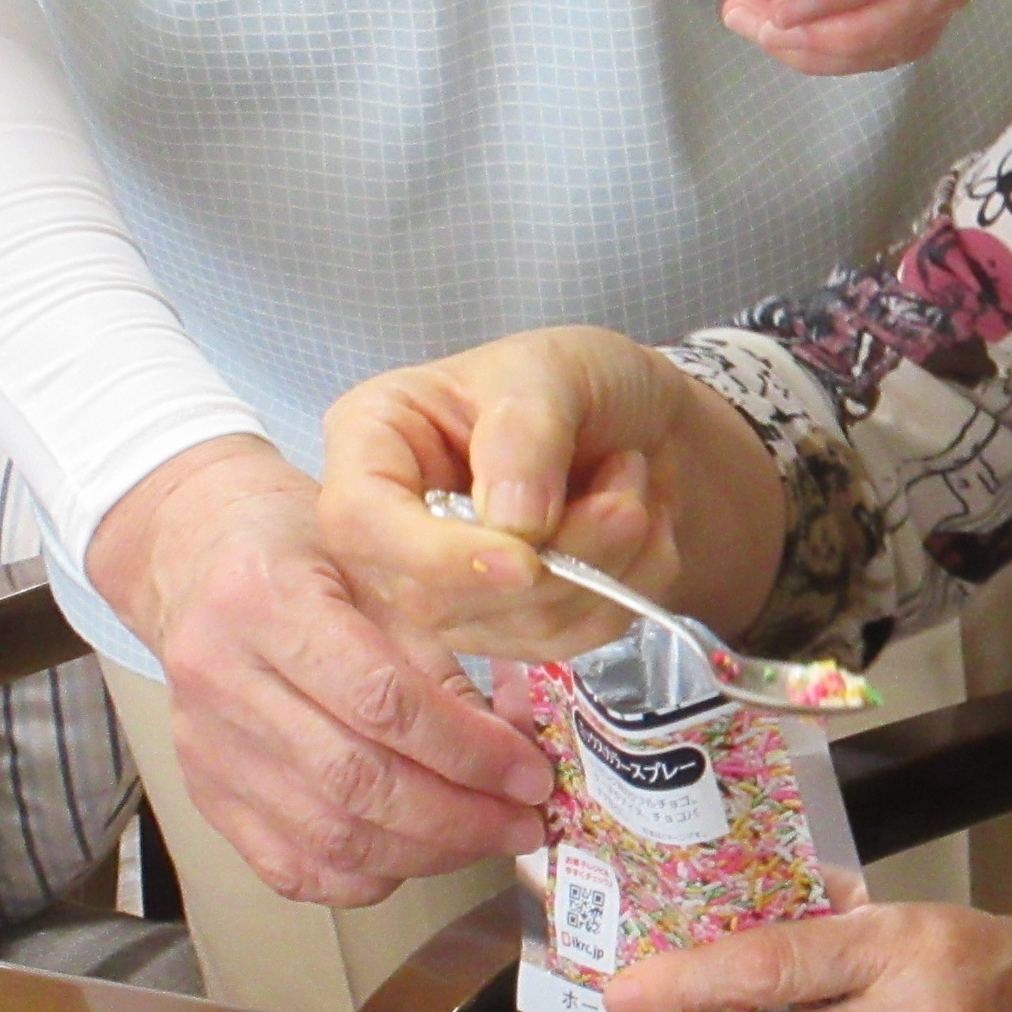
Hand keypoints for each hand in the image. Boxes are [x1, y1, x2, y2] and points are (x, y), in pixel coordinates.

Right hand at [86, 436, 554, 905]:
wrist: (202, 560)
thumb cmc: (309, 554)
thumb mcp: (385, 573)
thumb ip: (444, 664)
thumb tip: (514, 756)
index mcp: (266, 601)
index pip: (382, 701)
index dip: (469, 751)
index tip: (531, 775)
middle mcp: (220, 678)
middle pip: (354, 781)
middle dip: (460, 817)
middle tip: (524, 822)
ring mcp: (205, 746)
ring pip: (327, 836)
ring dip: (426, 853)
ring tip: (488, 837)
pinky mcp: (204, 793)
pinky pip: (292, 868)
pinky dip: (367, 876)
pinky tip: (420, 854)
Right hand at [317, 328, 781, 661]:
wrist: (651, 426)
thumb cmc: (583, 380)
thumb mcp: (552, 371)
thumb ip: (524, 437)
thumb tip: (513, 526)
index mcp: (374, 443)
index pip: (360, 522)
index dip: (435, 556)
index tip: (525, 560)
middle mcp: (395, 527)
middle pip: (432, 597)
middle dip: (550, 564)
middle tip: (625, 500)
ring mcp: (449, 587)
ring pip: (510, 626)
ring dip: (600, 567)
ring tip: (633, 491)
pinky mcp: (508, 625)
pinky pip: (564, 641)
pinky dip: (624, 590)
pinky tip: (639, 532)